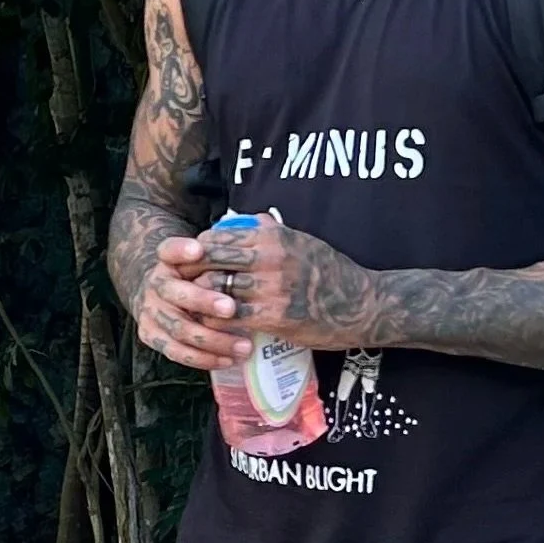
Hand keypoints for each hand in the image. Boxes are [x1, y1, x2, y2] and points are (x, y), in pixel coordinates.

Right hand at [136, 235, 249, 370]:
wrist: (155, 293)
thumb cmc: (193, 275)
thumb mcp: (200, 256)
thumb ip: (225, 246)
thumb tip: (265, 223)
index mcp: (167, 261)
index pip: (169, 250)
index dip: (182, 250)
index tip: (200, 249)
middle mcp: (156, 284)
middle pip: (176, 293)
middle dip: (203, 300)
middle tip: (231, 307)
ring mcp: (151, 311)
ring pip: (180, 328)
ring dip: (213, 338)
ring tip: (245, 345)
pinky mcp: (150, 335)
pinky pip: (177, 352)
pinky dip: (204, 358)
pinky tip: (230, 359)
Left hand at [195, 218, 381, 350]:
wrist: (362, 305)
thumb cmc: (330, 271)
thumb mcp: (301, 240)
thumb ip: (271, 230)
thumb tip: (245, 219)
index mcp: (272, 236)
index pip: (218, 237)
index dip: (196, 249)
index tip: (188, 260)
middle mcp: (270, 258)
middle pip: (212, 260)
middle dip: (190, 272)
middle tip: (181, 283)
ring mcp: (272, 288)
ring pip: (218, 289)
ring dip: (200, 298)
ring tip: (192, 303)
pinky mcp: (276, 316)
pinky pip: (234, 317)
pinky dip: (217, 319)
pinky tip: (212, 323)